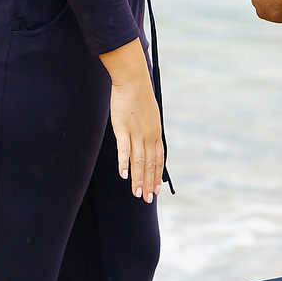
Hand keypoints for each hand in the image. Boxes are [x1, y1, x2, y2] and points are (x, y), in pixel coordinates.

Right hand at [109, 76, 162, 201]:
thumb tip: (148, 139)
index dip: (157, 175)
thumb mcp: (149, 115)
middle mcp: (149, 136)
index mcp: (156, 133)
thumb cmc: (138, 97)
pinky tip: (124, 176)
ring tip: (137, 194)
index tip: (156, 189)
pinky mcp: (123, 128)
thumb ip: (148, 129)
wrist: (133, 81)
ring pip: (139, 161)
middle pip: (150, 164)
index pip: (158, 159)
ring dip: (138, 179)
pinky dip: (125, 163)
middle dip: (148, 183)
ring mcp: (136, 133)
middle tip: (147, 199)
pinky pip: (125, 149)